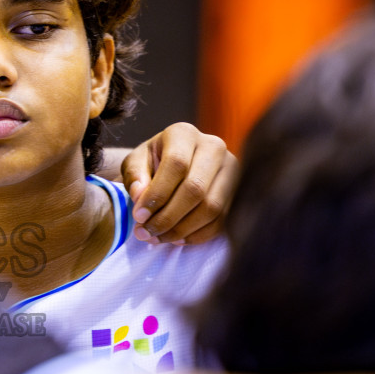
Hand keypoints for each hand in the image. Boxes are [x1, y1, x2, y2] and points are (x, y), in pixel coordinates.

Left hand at [118, 123, 237, 244]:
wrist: (176, 165)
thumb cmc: (153, 163)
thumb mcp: (136, 163)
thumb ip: (135, 177)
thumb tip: (140, 196)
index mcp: (184, 134)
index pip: (176, 165)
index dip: (157, 195)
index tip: (138, 216)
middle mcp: (213, 147)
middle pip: (196, 189)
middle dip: (168, 217)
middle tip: (146, 232)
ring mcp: (231, 169)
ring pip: (211, 208)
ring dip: (181, 229)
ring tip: (157, 238)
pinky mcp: (239, 192)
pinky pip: (222, 220)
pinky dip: (198, 235)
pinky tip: (177, 239)